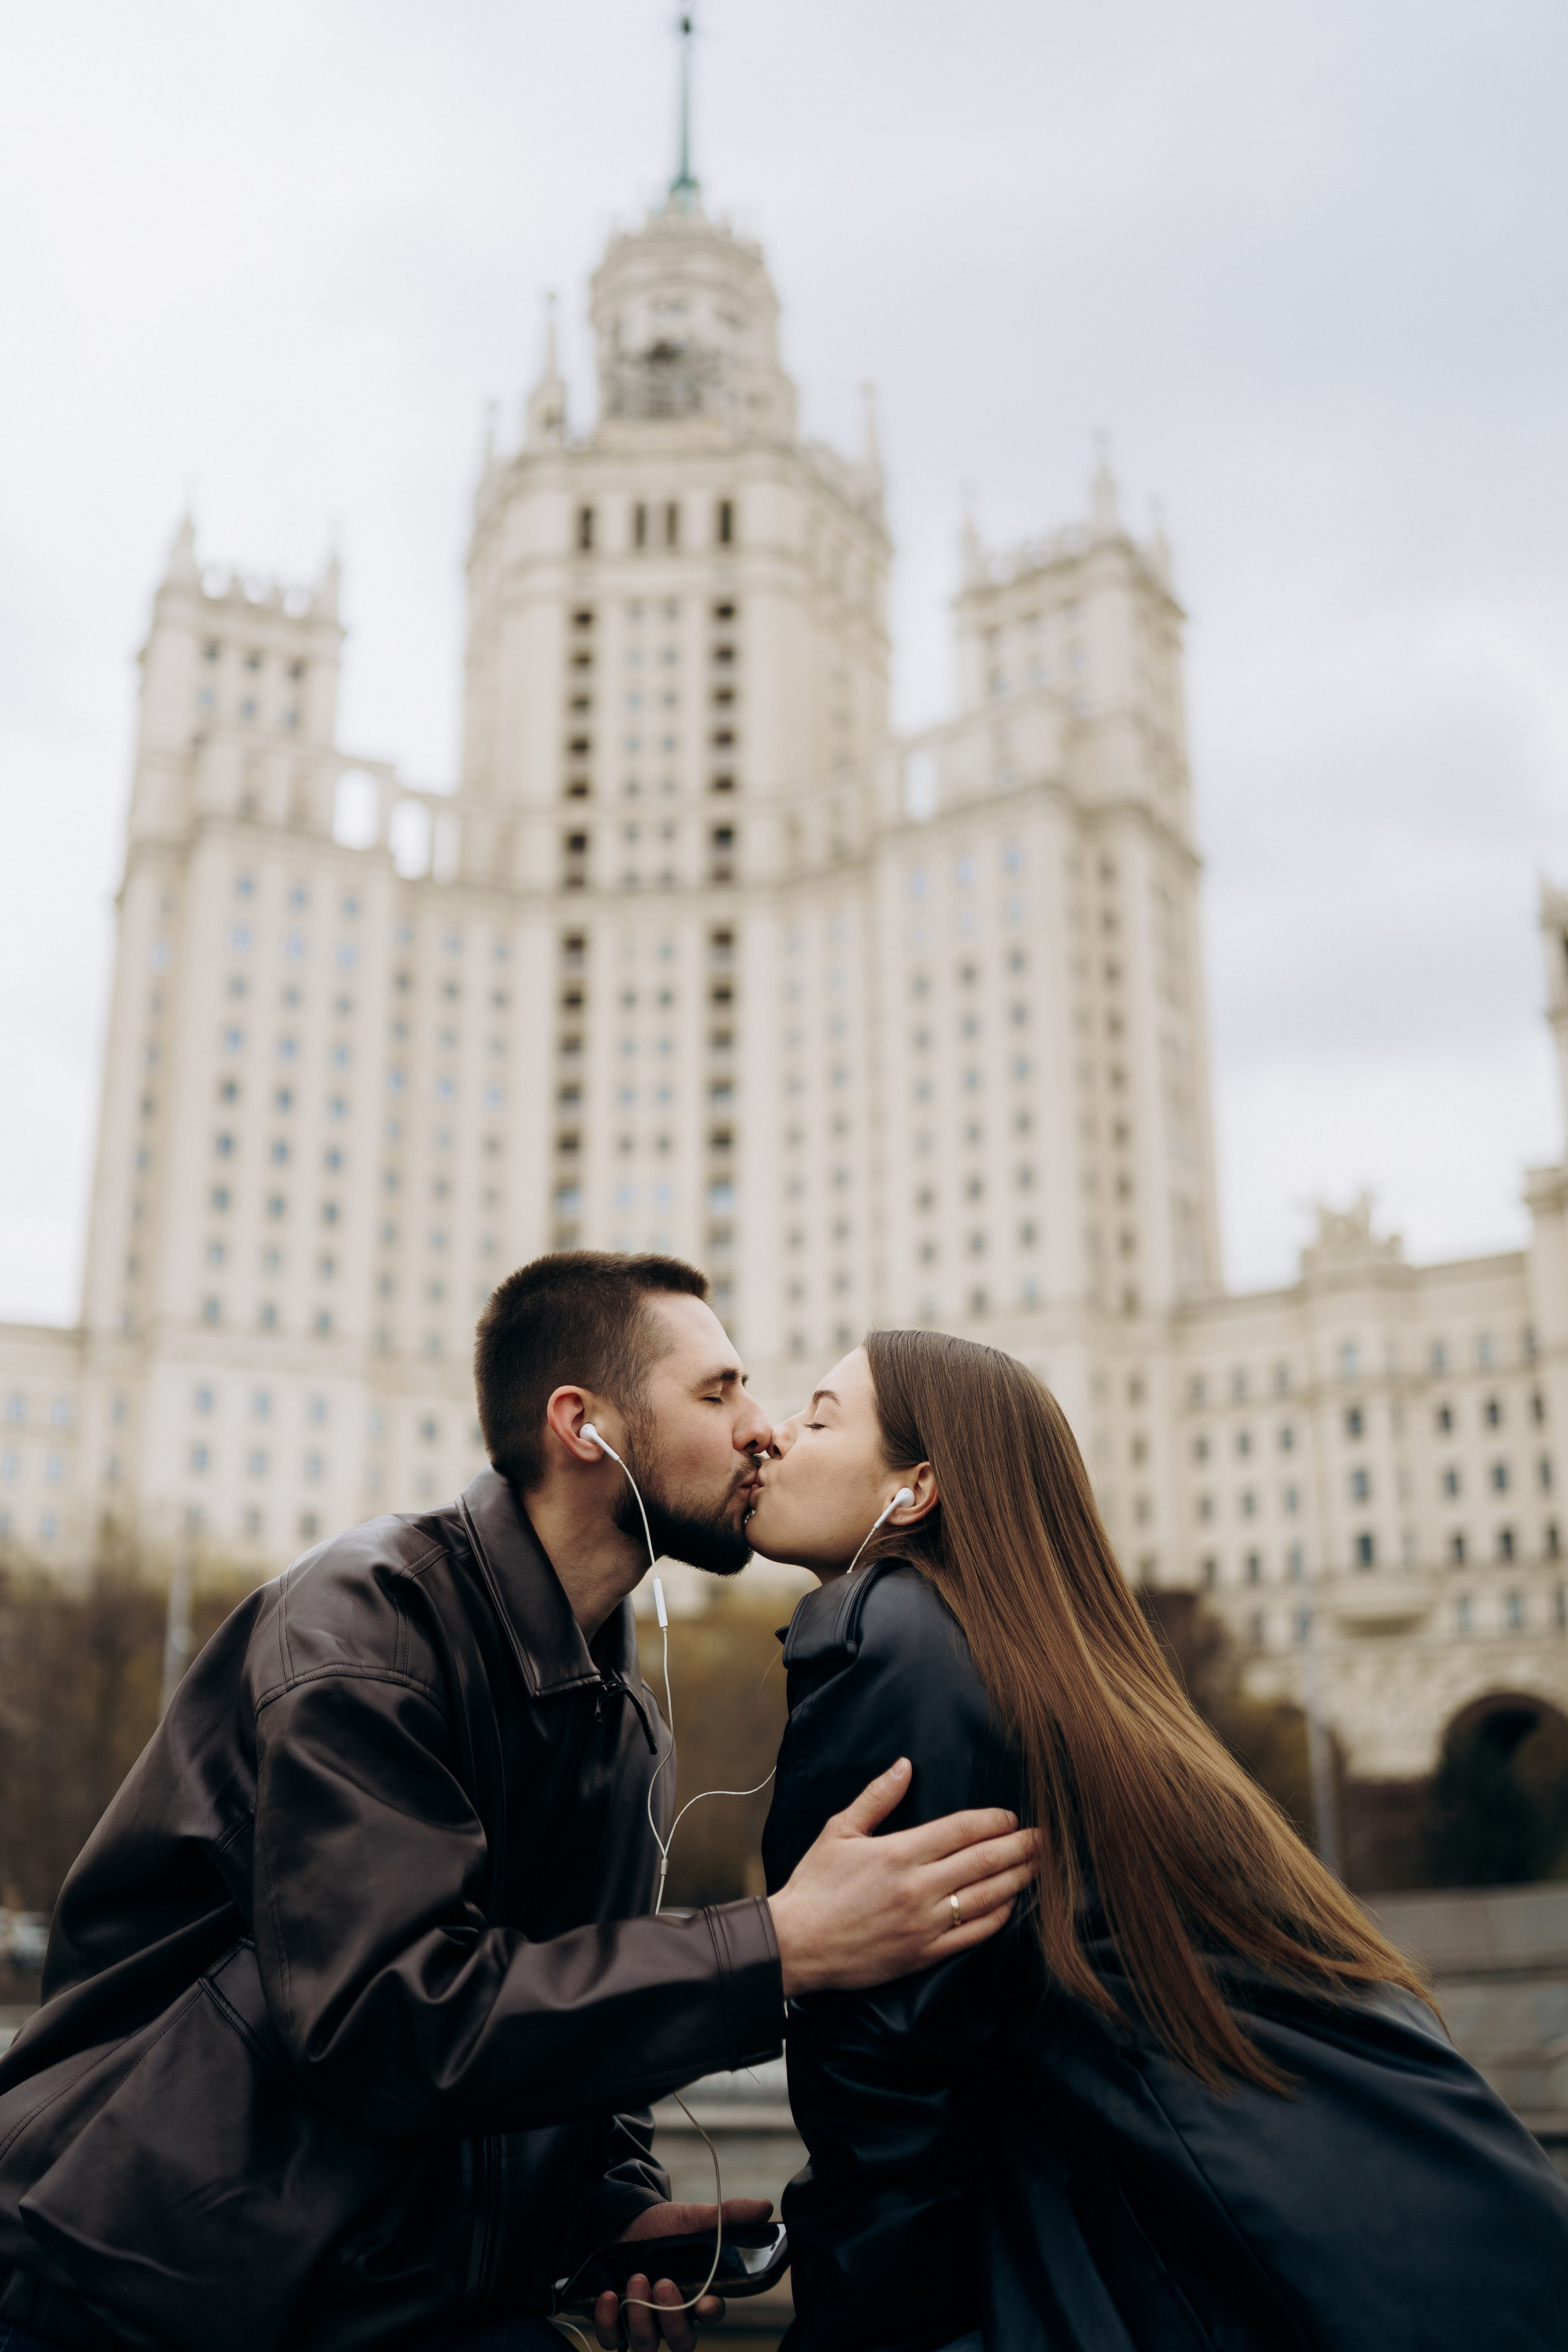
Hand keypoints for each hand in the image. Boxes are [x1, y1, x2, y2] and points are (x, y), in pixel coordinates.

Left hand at [592, 2198, 772, 2350]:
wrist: (621, 2221)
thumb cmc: (662, 2225)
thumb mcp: (692, 2217)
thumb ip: (726, 2216)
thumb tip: (765, 2206)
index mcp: (696, 2294)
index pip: (711, 2315)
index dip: (710, 2313)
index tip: (706, 2302)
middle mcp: (672, 2316)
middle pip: (682, 2342)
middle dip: (673, 2318)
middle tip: (665, 2283)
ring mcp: (643, 2323)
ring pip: (647, 2344)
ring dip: (642, 2317)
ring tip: (636, 2278)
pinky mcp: (614, 2323)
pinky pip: (612, 2340)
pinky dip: (608, 2323)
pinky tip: (608, 2297)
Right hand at [767, 1757, 1037, 1995]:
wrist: (797, 1944)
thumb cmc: (815, 1885)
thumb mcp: (839, 1831)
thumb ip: (876, 1797)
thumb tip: (905, 1765)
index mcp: (899, 1853)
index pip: (961, 1830)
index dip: (993, 1821)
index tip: (1011, 1817)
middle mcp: (918, 1887)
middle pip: (983, 1861)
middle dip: (1019, 1848)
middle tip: (1044, 1839)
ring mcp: (924, 1924)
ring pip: (985, 1898)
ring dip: (1017, 1880)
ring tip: (1038, 1868)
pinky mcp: (923, 1954)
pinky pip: (972, 1935)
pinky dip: (997, 1918)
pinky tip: (1010, 1905)